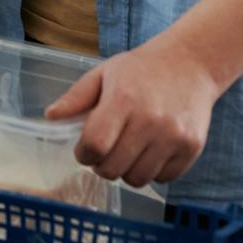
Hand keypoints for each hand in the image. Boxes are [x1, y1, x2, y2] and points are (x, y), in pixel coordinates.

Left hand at [44, 36, 221, 187]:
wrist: (190, 63)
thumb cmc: (141, 69)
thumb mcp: (104, 73)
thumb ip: (76, 97)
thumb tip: (50, 117)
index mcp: (123, 99)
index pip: (95, 145)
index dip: (83, 154)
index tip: (84, 150)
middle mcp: (150, 120)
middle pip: (114, 168)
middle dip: (101, 165)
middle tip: (105, 152)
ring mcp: (173, 136)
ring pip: (138, 179)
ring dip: (127, 171)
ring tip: (128, 152)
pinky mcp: (192, 147)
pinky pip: (164, 179)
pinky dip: (153, 172)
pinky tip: (150, 152)